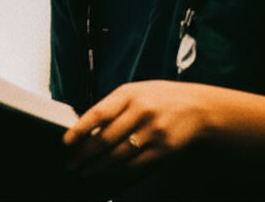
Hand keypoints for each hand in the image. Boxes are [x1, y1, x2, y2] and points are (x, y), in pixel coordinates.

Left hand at [62, 80, 212, 179]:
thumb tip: (86, 129)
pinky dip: (118, 171)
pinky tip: (107, 173)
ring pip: (118, 155)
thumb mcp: (135, 92)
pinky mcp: (164, 149)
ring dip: (98, 167)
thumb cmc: (160, 98)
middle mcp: (140, 112)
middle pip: (105, 139)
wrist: (198, 108)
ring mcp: (153, 132)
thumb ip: (112, 107)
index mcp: (129, 95)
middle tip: (71, 163)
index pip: (98, 114)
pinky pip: (136, 164)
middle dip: (84, 154)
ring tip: (85, 171)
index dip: (79, 130)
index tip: (66, 142)